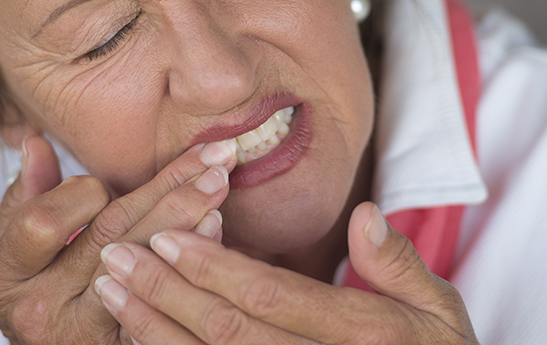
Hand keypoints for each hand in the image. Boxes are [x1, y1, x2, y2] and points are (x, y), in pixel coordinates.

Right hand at [0, 135, 236, 344]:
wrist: (50, 335)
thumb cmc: (32, 278)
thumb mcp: (17, 237)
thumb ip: (28, 192)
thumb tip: (36, 144)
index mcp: (3, 275)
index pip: (45, 223)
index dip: (79, 195)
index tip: (101, 183)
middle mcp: (40, 309)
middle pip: (113, 237)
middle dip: (168, 189)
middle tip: (212, 155)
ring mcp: (84, 330)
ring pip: (147, 263)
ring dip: (190, 215)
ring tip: (220, 179)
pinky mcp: (120, 340)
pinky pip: (164, 296)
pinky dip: (192, 256)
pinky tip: (214, 224)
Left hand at [96, 202, 478, 343]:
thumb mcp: (436, 309)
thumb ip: (398, 263)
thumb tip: (365, 214)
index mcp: (360, 335)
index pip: (270, 296)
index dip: (214, 267)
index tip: (169, 234)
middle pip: (228, 332)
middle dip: (164, 292)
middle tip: (116, 256)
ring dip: (152, 328)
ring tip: (110, 292)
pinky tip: (137, 334)